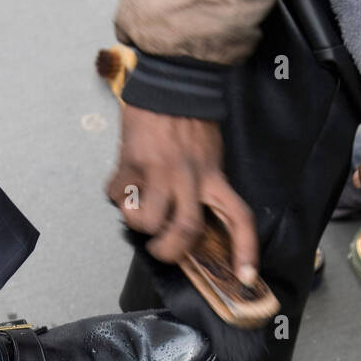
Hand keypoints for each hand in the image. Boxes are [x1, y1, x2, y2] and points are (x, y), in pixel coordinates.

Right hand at [107, 107, 258, 282]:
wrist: (171, 81)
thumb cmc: (191, 120)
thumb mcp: (210, 155)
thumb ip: (203, 186)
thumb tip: (186, 220)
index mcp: (213, 176)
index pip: (238, 217)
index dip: (245, 250)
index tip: (246, 278)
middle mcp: (189, 177)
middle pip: (184, 231)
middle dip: (168, 251)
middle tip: (160, 248)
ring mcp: (159, 170)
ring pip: (146, 220)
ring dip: (136, 221)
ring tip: (136, 208)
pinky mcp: (131, 162)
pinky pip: (117, 195)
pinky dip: (115, 195)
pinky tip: (122, 183)